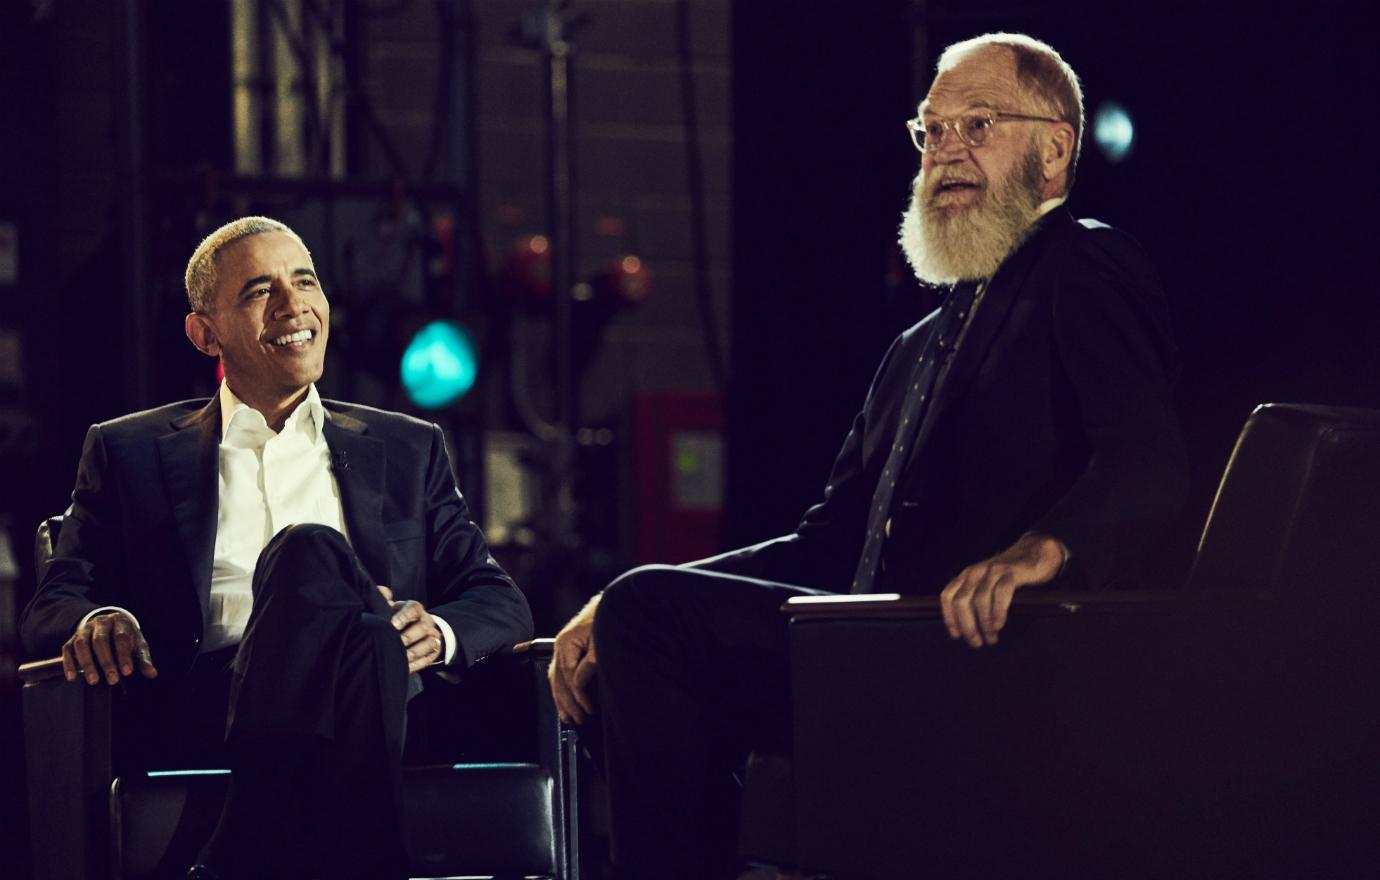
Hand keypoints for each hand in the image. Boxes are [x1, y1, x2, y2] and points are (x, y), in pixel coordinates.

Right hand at [62, 610, 157, 684]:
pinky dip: (69, 663)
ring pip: (82, 644)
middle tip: (112, 680)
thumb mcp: (138, 646)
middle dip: (106, 662)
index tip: (127, 672)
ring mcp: (84, 629)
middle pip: (100, 641)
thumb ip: (143, 659)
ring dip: (87, 664)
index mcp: (120, 621)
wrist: (109, 626)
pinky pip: (67, 650)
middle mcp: (100, 622)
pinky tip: (72, 677)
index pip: (121, 637)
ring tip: (94, 681)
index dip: (124, 655)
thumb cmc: (127, 639)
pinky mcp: (72, 638)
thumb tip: (152, 674)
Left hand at [379, 586, 443, 672]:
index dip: (404, 616)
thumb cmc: (397, 619)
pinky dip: (416, 664)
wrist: (413, 631)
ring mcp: (432, 636)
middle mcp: (427, 621)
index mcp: (415, 608)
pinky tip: (404, 667)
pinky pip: (428, 659)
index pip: (414, 608)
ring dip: (412, 652)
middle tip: (393, 644)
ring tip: (398, 658)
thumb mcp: (390, 608)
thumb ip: (384, 599)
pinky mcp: (434, 652)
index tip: (393, 624)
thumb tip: (383, 592)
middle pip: (423, 627)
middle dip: (408, 637)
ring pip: (428, 643)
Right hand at [549, 594, 600, 724]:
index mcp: (566, 642)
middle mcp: (561, 645)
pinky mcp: (570, 649)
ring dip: (561, 699)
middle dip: (568, 702)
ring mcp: (564, 647)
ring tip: (569, 718)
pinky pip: (560, 672)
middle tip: (578, 720)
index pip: (569, 677)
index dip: (579, 696)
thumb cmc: (610, 618)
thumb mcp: (602, 643)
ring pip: (556, 678)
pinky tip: (566, 701)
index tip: (589, 710)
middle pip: (559, 680)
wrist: (616, 601)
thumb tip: (579, 687)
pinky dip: (562, 688)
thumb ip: (590, 665)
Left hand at [940, 533, 1066, 647]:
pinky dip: (998, 611)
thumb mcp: (985, 583)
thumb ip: (974, 597)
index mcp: (966, 575)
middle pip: (961, 601)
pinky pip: (1001, 593)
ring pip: (980, 599)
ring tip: (991, 638)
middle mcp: (975, 572)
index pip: (948, 596)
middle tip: (976, 642)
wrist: (1035, 552)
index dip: (949, 617)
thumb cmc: (1008, 575)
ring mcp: (992, 570)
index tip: (956, 635)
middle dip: (967, 625)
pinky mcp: (1011, 572)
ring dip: (984, 623)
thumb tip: (967, 628)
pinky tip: (999, 625)